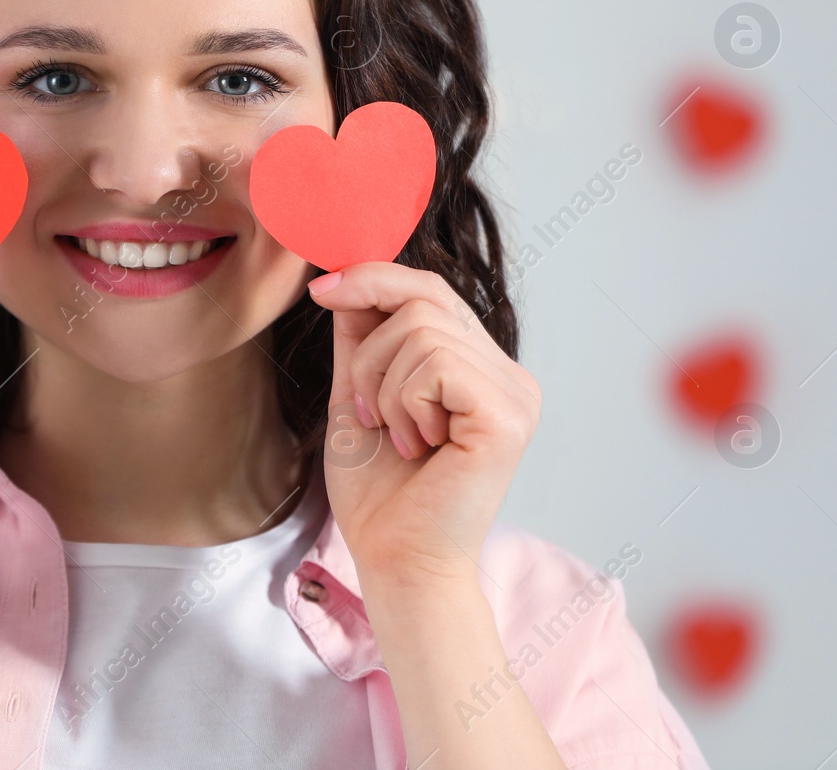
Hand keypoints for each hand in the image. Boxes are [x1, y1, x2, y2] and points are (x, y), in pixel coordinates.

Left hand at [308, 262, 541, 590]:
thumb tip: (346, 278)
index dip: (374, 278)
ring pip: (422, 331)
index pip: (429, 290)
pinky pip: (436, 365)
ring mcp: (514, 393)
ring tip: (398, 437)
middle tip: (367, 411)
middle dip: (370, 352)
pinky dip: (406, 403)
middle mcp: (507, 374)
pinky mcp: (507, 414)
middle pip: (424, 299)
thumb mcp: (358, 394)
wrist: (394, 558)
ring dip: (384, 387)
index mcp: (478, 368)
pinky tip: (418, 446)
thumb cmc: (379, 492)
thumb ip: (360, 338)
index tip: (322, 289)